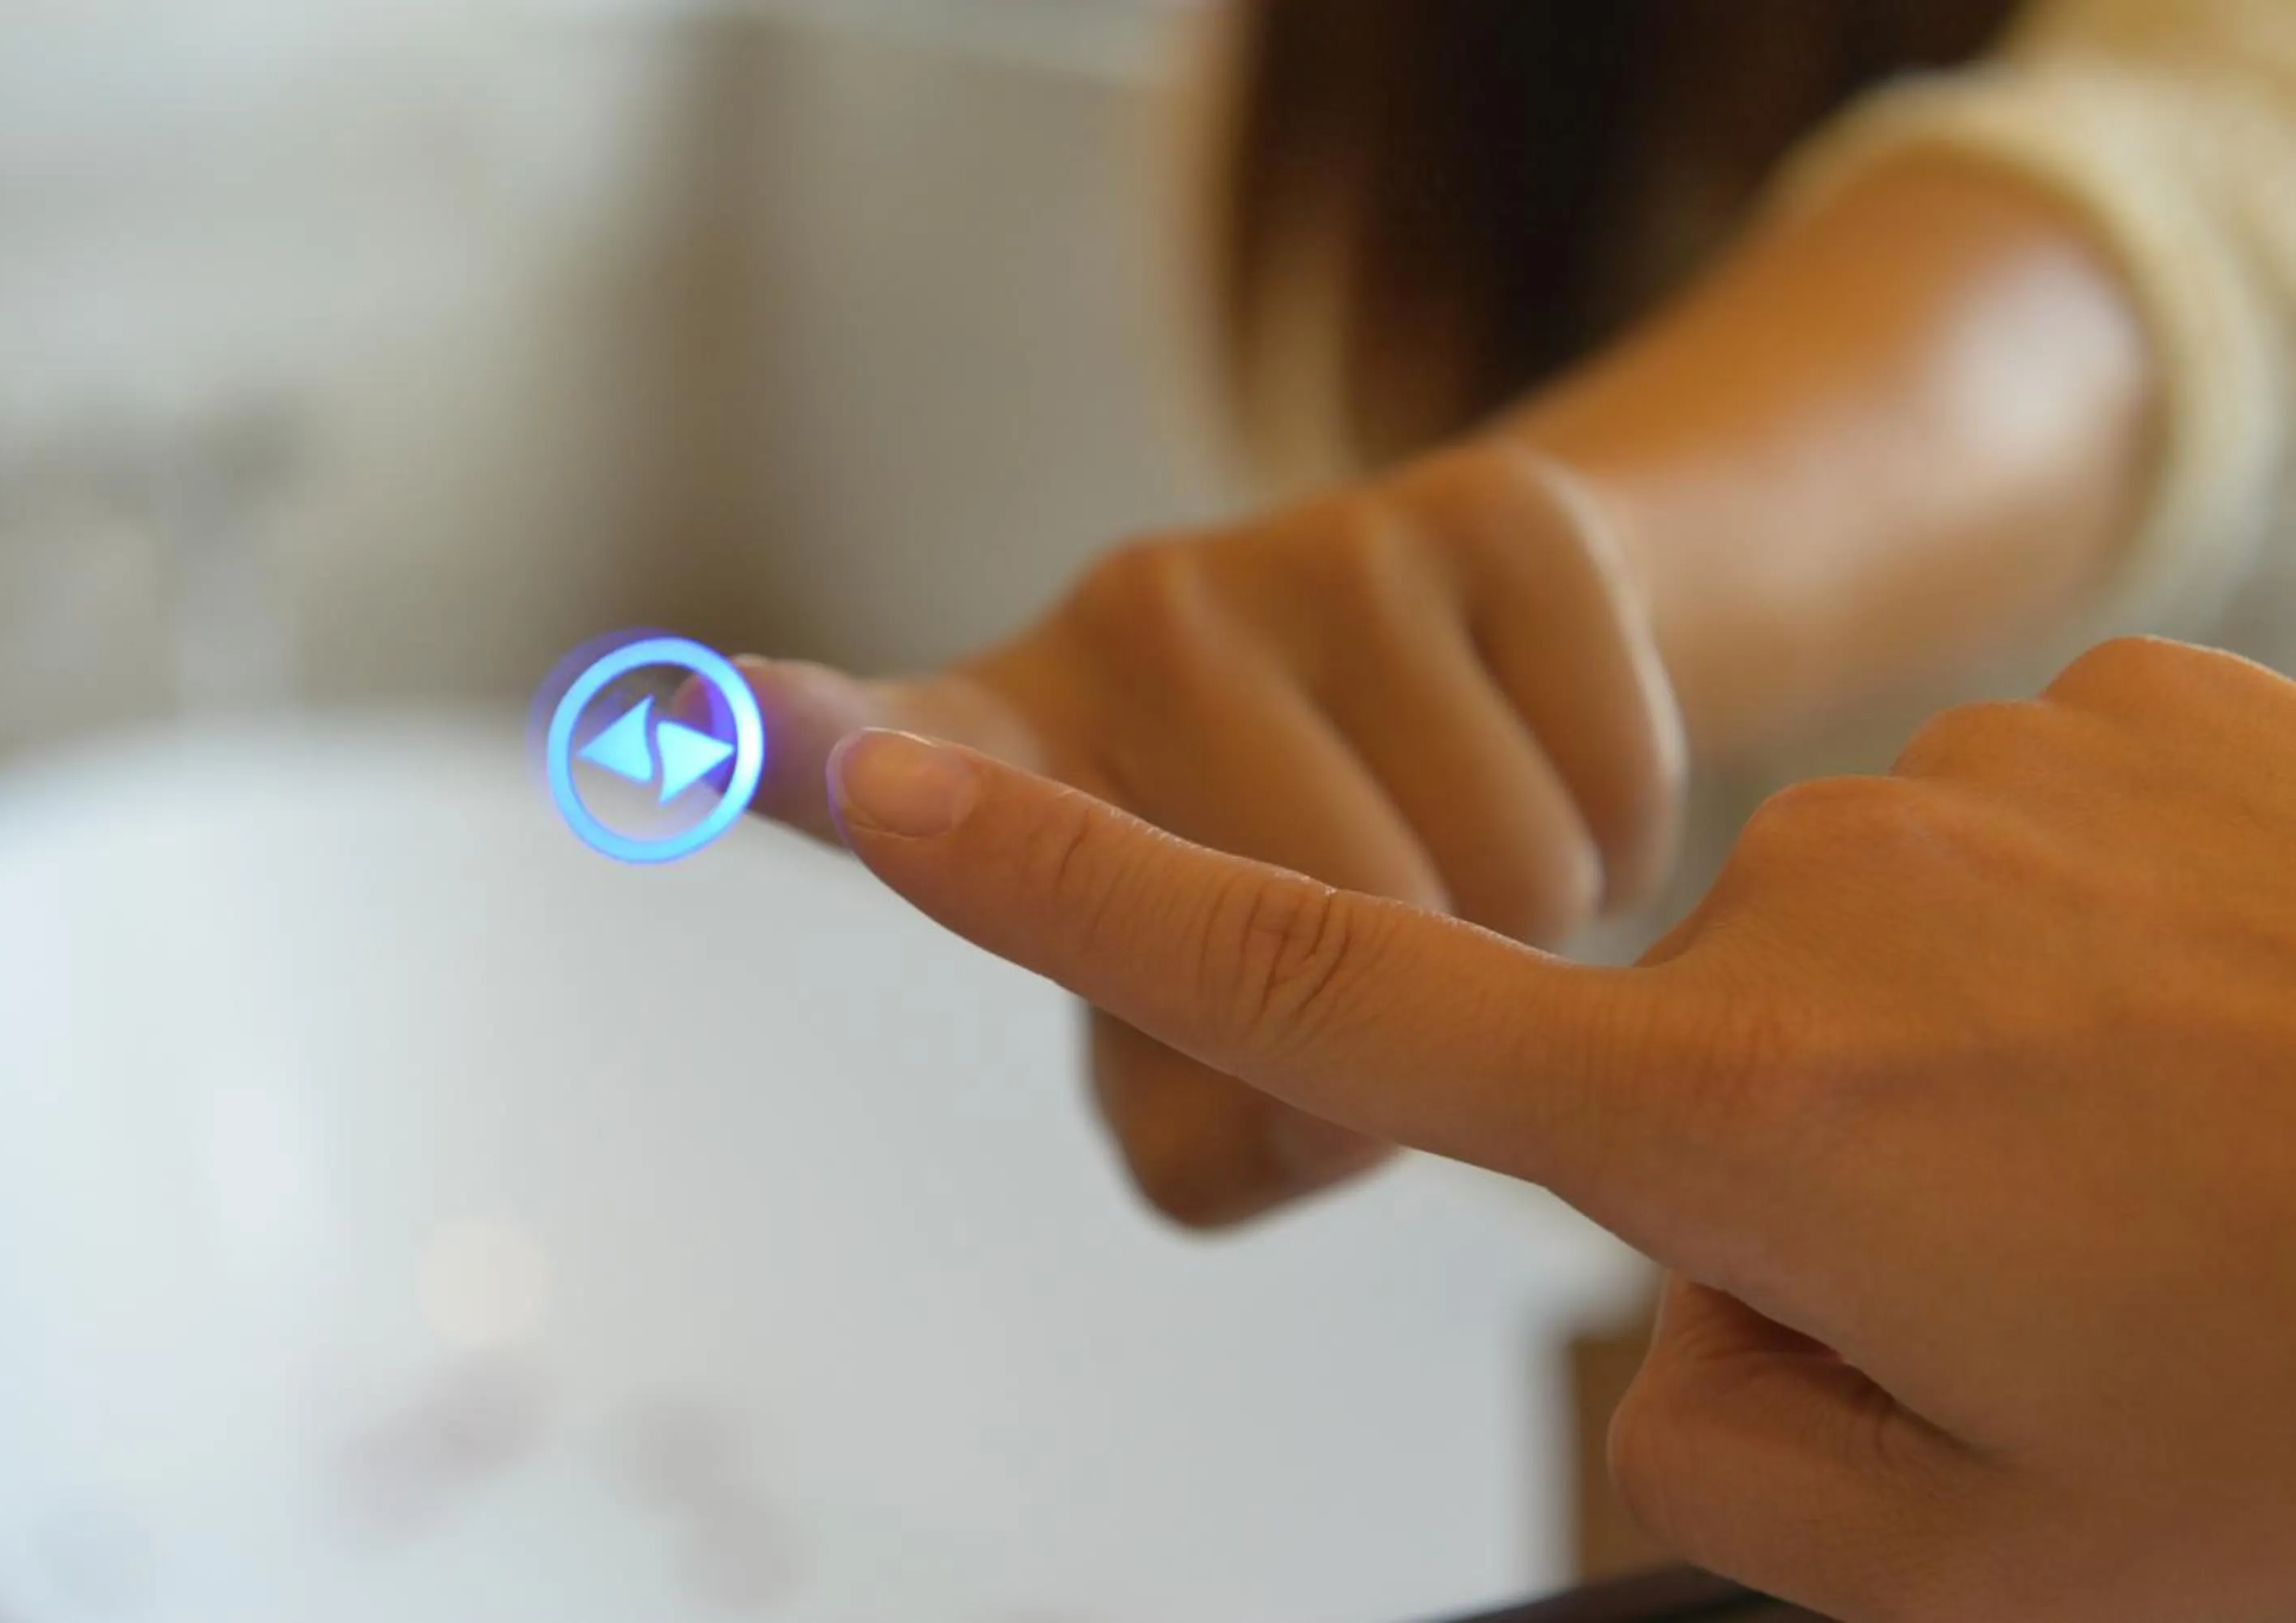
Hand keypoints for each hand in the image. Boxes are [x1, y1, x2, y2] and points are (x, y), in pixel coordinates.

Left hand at [743, 443, 1683, 1225]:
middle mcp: (1123, 628)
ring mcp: (1304, 544)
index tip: (721, 722)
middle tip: (1397, 942)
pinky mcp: (1488, 506)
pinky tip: (1552, 771)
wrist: (1510, 681)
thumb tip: (1328, 1093)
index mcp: (1008, 769)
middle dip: (1418, 1008)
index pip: (880, 753)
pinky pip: (1620, 780)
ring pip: (1507, 874)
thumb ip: (1229, 1147)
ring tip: (1468, 857)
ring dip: (1537, 932)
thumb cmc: (1313, 903)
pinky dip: (1634, 837)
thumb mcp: (1225, 1087)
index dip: (815, 748)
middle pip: (1334, 947)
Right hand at [821, 636, 2295, 1621]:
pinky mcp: (2140, 703)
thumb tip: (1691, 1302)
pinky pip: (2026, 854)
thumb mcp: (1995, 1553)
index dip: (1058, 890)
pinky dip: (2104, 959)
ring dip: (1982, 1080)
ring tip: (2203, 1167)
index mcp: (1738, 1118)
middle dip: (1812, 1191)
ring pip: (1878, 969)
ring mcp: (1991, 775)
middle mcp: (1819, 910)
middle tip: (2076, 1297)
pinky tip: (2262, 1041)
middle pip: (1695, 1074)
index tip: (871, 766)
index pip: (1310, 992)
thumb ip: (1735, 1438)